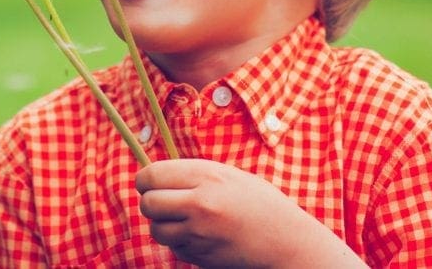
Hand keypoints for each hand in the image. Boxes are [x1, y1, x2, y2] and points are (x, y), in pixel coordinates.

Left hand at [136, 159, 365, 267]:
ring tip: (181, 218)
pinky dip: (178, 242)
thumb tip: (156, 177)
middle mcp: (199, 205)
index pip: (152, 176)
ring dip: (162, 224)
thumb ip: (192, 174)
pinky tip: (197, 234)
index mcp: (205, 178)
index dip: (145, 179)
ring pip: (156, 229)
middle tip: (162, 201)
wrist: (286, 240)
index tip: (149, 182)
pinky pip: (174, 248)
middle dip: (150, 202)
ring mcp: (199, 234)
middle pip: (148, 204)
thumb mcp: (227, 175)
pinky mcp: (202, 257)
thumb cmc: (258, 202)